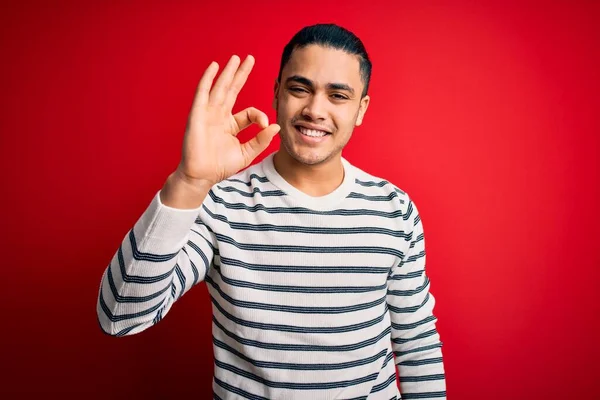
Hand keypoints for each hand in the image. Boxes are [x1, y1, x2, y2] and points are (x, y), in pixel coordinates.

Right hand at [176, 55, 279, 186]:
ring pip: (220, 88)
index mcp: (230, 125)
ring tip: (236, 58)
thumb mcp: (246, 153)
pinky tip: (214, 67)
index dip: (259, 115)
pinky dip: (208, 79)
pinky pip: (203, 93)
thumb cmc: (220, 166)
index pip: (249, 112)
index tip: (265, 125)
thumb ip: (261, 140)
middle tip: (249, 58)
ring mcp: (207, 114)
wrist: (202, 176)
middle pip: (232, 90)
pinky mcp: (197, 114)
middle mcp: (219, 116)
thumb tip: (276, 127)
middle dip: (240, 74)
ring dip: (228, 72)